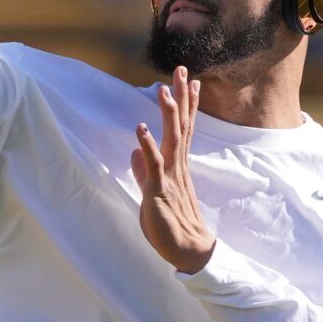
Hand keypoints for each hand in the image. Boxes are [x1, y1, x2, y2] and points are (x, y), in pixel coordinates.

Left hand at [131, 66, 216, 273]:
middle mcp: (177, 166)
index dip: (186, 104)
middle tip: (183, 70)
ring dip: (168, 114)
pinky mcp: (159, 191)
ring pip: (171, 139)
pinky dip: (146, 145)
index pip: (183, 128)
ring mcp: (170, 177)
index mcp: (177, 164)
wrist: (188, 251)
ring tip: (164, 90)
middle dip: (182, 97)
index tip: (190, 81)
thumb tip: (133, 153)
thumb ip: (143, 172)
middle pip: (182, 125)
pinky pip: (153, 165)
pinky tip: (139, 128)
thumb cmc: (171, 224)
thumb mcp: (151, 193)